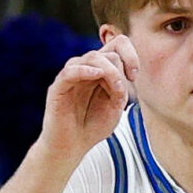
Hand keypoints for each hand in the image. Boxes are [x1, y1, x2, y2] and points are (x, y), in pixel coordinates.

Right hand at [40, 39, 136, 157]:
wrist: (72, 147)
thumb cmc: (93, 127)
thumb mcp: (115, 107)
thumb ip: (120, 88)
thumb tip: (121, 71)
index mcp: (101, 71)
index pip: (117, 45)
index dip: (130, 55)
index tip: (133, 76)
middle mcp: (86, 69)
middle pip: (108, 52)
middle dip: (120, 71)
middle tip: (121, 93)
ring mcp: (71, 76)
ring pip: (92, 57)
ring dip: (110, 73)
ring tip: (115, 92)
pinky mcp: (58, 88)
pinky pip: (70, 71)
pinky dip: (85, 70)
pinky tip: (96, 74)